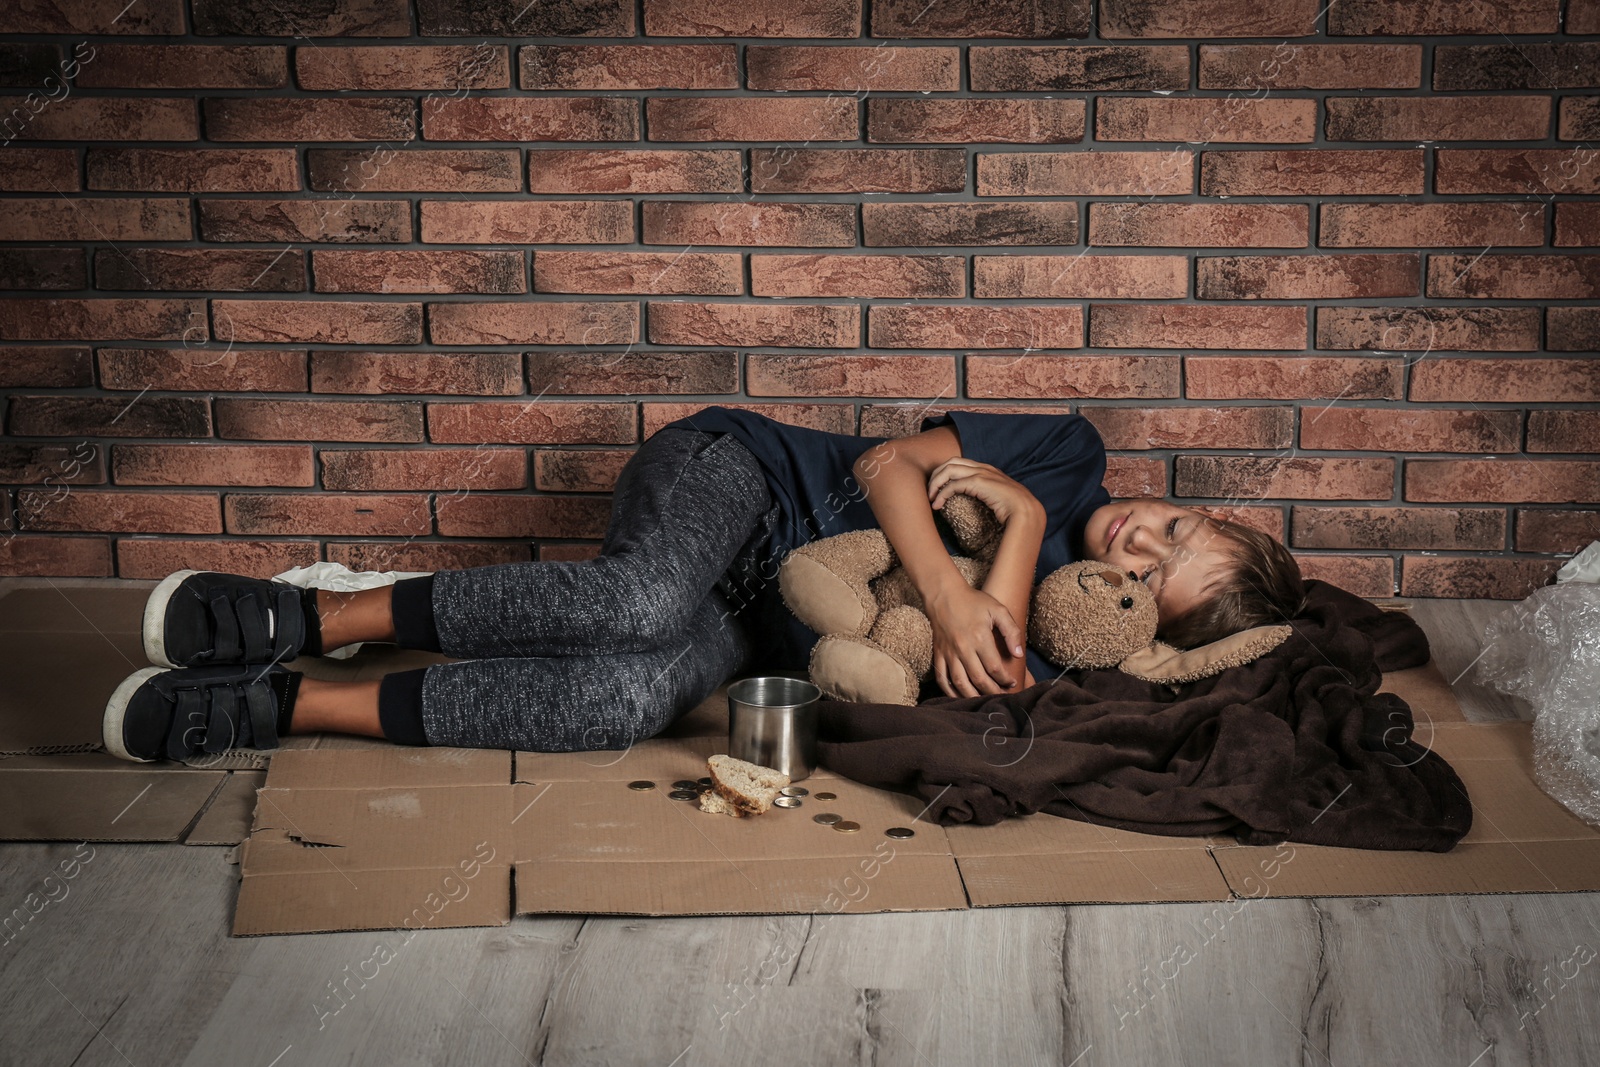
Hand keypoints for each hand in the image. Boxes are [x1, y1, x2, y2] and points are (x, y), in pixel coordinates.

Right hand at [924, 582, 1028, 697]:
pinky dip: (949, 691)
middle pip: (979, 679)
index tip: (1012, 682)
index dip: (1005, 679)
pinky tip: (958, 697)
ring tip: (983, 700)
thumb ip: (1011, 631)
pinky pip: (942, 678)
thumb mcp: (998, 610)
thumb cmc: (974, 601)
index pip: (994, 668)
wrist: (944, 595)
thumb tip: (1018, 654)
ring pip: (960, 683)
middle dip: (992, 691)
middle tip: (1001, 696)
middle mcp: (963, 648)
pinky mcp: (938, 654)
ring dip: (972, 696)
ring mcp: (949, 653)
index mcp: (979, 637)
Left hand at [927, 458, 1042, 527]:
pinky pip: (953, 485)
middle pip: (950, 462)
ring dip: (935, 483)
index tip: (936, 490)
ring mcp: (982, 473)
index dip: (944, 474)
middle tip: (929, 493)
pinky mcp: (979, 482)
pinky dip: (942, 494)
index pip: (959, 463)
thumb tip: (976, 504)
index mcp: (988, 470)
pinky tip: (937, 505)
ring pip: (948, 469)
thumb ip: (986, 496)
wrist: (1027, 512)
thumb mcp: (997, 499)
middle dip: (935, 475)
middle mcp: (984, 467)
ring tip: (930, 498)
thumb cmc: (1014, 510)